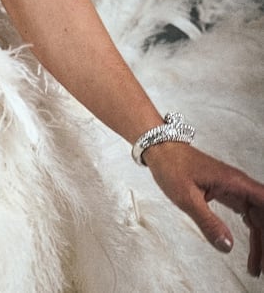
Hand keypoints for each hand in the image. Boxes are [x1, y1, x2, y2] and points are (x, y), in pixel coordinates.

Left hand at [146, 141, 263, 276]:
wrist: (160, 149)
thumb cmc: (171, 165)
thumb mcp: (187, 197)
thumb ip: (208, 222)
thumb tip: (227, 245)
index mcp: (234, 182)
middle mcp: (238, 184)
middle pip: (263, 214)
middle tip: (261, 264)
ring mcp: (233, 188)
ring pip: (256, 217)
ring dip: (259, 240)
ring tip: (256, 265)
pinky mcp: (226, 191)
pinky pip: (246, 213)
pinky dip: (250, 231)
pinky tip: (251, 247)